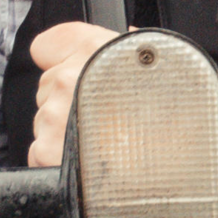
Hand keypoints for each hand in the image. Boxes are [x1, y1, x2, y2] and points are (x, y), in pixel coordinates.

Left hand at [25, 21, 217, 193]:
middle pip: (48, 87)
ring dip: (66, 132)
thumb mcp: (160, 67)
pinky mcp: (45, 153)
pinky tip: (92, 163)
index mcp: (93, 49)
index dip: (62, 60)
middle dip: (69, 102)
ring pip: (45, 121)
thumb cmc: (175, 119)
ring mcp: (51, 118)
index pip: (47, 44)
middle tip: (106, 118)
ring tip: (104, 144)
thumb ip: (127, 55)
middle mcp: (66, 79)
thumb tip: (121, 56)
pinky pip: (42, 151)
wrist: (175, 172)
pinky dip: (60, 160)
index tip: (78, 73)